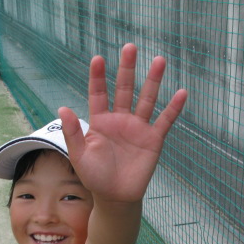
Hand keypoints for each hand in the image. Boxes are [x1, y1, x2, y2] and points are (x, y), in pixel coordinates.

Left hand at [59, 43, 186, 202]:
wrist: (115, 197)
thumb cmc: (95, 177)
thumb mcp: (79, 155)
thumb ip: (73, 133)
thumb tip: (62, 108)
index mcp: (101, 121)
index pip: (99, 93)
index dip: (99, 77)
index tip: (98, 59)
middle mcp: (121, 120)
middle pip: (125, 88)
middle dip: (127, 68)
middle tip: (130, 47)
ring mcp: (138, 128)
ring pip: (147, 99)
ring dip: (153, 80)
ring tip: (159, 60)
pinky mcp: (153, 139)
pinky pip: (165, 120)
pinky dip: (174, 108)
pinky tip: (181, 92)